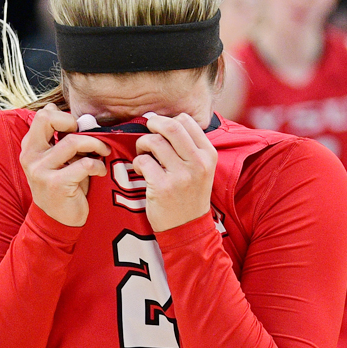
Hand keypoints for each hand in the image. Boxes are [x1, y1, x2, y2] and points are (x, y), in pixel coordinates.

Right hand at [20, 104, 110, 226]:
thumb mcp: (57, 160)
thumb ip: (59, 138)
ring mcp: (41, 170)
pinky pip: (84, 164)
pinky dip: (98, 165)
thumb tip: (60, 110)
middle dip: (74, 123)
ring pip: (74, 141)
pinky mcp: (56, 184)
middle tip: (88, 137)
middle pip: (48, 119)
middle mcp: (31, 156)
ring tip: (103, 153)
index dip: (64, 117)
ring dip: (96, 145)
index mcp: (30, 147)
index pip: (42, 115)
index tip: (78, 129)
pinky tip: (100, 171)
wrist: (57, 221)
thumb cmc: (62, 186)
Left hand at [133, 113, 216, 231]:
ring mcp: (181, 175)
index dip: (168, 120)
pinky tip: (142, 170)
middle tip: (148, 132)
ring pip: (154, 141)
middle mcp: (198, 163)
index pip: (187, 121)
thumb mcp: (202, 169)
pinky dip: (138, 162)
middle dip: (153, 124)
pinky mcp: (163, 187)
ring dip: (143, 144)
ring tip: (144, 155)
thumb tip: (167, 121)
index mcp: (208, 154)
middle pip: (170, 126)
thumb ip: (190, 146)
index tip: (161, 129)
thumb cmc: (190, 194)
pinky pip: (143, 161)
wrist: (188, 228)